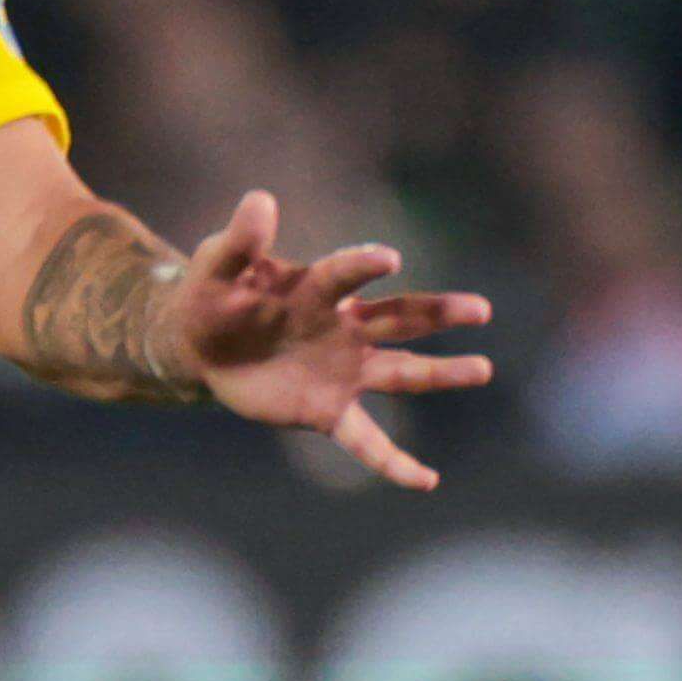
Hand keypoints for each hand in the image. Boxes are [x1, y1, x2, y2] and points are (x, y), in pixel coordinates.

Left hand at [165, 189, 494, 491]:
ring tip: (483, 369)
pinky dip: (394, 462)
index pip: (345, 276)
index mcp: (317, 290)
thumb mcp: (217, 266)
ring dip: (441, 373)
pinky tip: (427, 481)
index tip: (389, 259)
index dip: (364, 265)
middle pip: (400, 318)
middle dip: (439, 313)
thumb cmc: (213, 296)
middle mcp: (344, 328)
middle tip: (481, 308)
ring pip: (402, 372)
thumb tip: (259, 200)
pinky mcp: (329, 411)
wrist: (198, 345)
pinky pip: (368, 441)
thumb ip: (240, 241)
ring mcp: (343, 371)